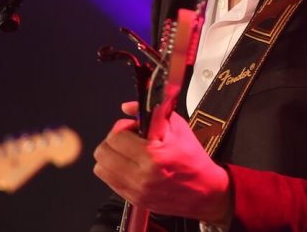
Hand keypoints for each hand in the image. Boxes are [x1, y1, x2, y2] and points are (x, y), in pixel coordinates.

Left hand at [93, 101, 231, 223]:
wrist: (205, 192)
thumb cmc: (193, 159)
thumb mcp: (177, 127)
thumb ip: (150, 113)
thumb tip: (127, 107)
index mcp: (152, 156)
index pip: (116, 137)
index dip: (123, 128)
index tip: (134, 128)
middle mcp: (141, 176)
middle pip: (103, 153)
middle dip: (113, 141)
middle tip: (127, 140)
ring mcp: (136, 190)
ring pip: (101, 168)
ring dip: (111, 157)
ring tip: (127, 153)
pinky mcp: (134, 200)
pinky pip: (109, 182)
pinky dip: (115, 171)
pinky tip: (130, 166)